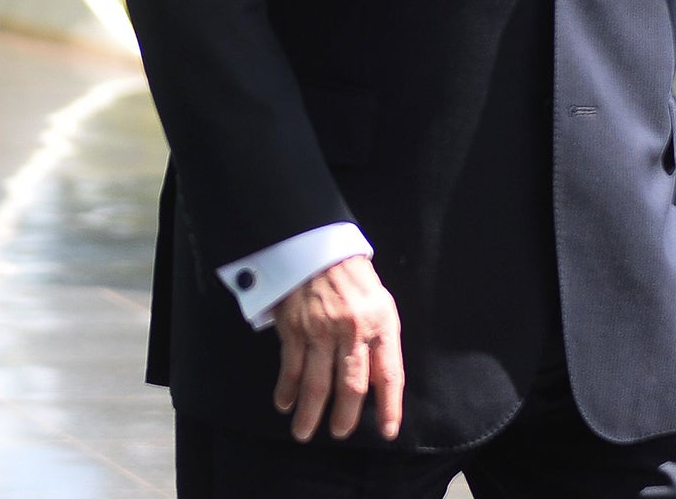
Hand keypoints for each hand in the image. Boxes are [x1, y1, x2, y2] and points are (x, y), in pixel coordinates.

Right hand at [271, 255, 403, 441]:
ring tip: (305, 433)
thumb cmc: (352, 276)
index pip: (390, 374)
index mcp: (380, 322)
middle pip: (351, 386)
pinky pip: (291, 368)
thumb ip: (380, 339)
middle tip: (339, 433)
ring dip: (310, 414)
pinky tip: (285, 404)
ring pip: (316, 384)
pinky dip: (287, 391)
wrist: (315, 243)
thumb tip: (378, 383)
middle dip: (345, 417)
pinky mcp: (294, 327)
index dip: (389, 407)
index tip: (387, 432)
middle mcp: (352, 329)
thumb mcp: (379, 302)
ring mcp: (321, 330)